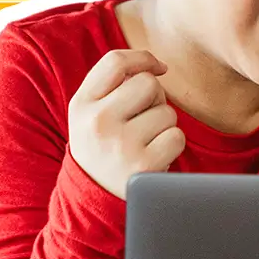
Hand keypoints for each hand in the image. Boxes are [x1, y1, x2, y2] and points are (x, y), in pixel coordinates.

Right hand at [68, 50, 186, 199]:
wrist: (93, 200)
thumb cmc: (102, 148)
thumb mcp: (91, 114)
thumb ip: (113, 85)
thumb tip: (157, 66)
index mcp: (81, 105)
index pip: (115, 62)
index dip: (143, 58)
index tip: (157, 67)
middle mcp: (97, 121)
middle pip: (148, 83)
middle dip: (155, 97)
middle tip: (144, 118)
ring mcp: (120, 144)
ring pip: (166, 112)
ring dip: (163, 125)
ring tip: (144, 142)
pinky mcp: (144, 165)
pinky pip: (177, 136)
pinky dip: (172, 145)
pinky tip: (154, 156)